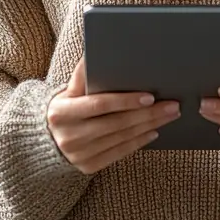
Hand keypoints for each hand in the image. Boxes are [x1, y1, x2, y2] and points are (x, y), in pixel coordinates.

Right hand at [46, 57, 180, 173]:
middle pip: (117, 123)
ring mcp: (79, 155)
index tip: (149, 96)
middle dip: (148, 114)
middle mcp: (70, 136)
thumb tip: (94, 53)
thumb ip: (82, 74)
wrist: (47, 140)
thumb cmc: (65, 108)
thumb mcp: (67, 90)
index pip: (100, 105)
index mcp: (62, 113)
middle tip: (172, 105)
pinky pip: (119, 153)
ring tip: (169, 115)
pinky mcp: (88, 167)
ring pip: (122, 139)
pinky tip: (153, 131)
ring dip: (149, 126)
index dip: (126, 101)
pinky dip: (139, 142)